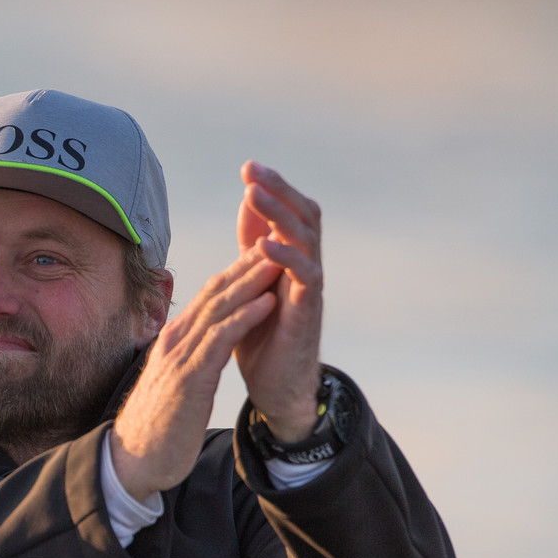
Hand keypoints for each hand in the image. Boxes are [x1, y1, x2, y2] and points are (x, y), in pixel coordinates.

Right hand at [110, 245, 283, 501]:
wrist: (133, 460)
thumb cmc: (158, 424)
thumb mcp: (176, 380)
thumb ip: (189, 357)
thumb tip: (204, 343)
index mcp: (175, 339)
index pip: (209, 296)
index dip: (239, 270)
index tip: (267, 250)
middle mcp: (175, 340)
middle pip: (215, 292)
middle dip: (249, 264)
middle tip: (279, 237)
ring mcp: (180, 358)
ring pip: (219, 309)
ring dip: (252, 282)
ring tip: (280, 258)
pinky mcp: (189, 380)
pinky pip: (220, 342)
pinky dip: (245, 318)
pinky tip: (266, 303)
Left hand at [233, 161, 322, 441]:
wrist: (276, 388)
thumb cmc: (263, 337)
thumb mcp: (250, 286)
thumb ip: (250, 249)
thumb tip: (248, 205)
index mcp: (289, 260)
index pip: (288, 213)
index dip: (272, 190)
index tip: (248, 168)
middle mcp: (305, 267)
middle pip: (303, 216)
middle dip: (279, 191)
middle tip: (253, 170)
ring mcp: (310, 287)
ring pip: (306, 239)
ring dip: (279, 215)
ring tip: (255, 194)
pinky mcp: (308, 311)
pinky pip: (306, 276)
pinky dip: (286, 257)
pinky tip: (264, 245)